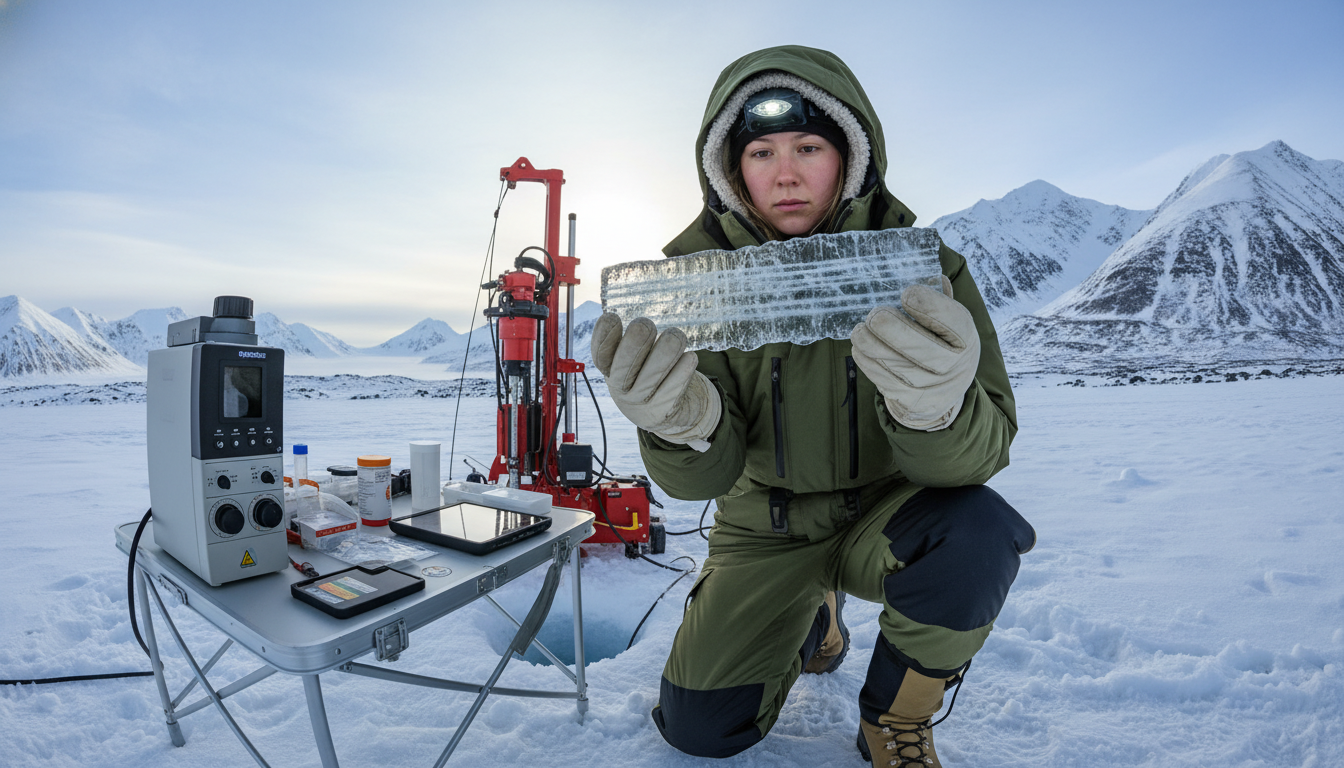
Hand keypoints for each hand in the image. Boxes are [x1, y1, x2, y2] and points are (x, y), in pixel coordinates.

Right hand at [590, 313, 721, 451]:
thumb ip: (634, 341)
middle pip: (624, 367)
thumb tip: (643, 321)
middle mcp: (622, 389)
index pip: (600, 355)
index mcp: (610, 370)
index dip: (603, 337)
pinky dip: (682, 373)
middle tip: (646, 324)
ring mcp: (642, 402)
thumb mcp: (632, 359)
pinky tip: (690, 357)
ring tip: (676, 335)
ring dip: (664, 353)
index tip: (613, 317)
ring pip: (651, 377)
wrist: (662, 412)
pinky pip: (673, 390)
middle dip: (635, 343)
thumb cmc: (645, 374)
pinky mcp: (664, 411)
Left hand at [850, 277, 979, 430]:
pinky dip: (868, 364)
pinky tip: (860, 349)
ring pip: (899, 368)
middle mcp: (955, 366)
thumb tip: (923, 270)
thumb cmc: (940, 344)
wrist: (942, 393)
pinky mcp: (912, 403)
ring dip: (873, 346)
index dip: (930, 306)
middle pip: (924, 350)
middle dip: (894, 330)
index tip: (907, 294)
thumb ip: (937, 298)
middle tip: (874, 315)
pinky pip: (886, 383)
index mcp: (966, 338)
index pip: (954, 322)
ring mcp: (934, 388)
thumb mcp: (947, 322)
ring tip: (859, 331)